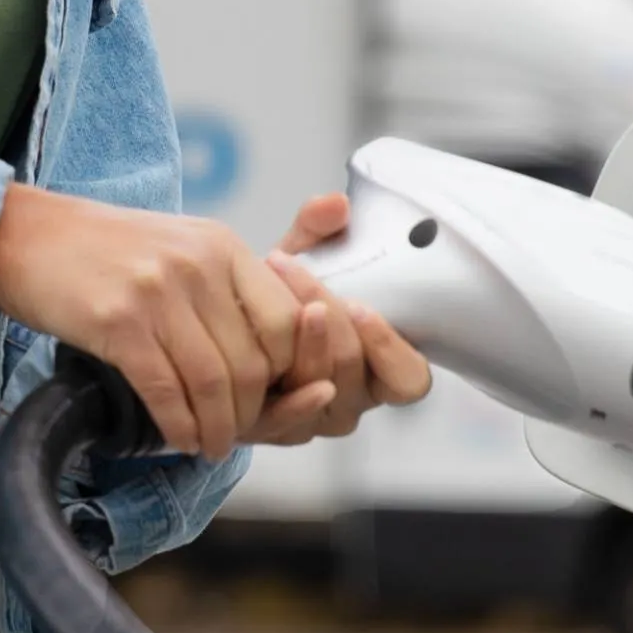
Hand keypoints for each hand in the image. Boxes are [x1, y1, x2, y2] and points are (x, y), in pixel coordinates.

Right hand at [0, 185, 302, 460]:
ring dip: (219, 429)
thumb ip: (225, 286)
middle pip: (252, 361)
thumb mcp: (179, 246)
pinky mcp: (117, 323)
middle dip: (252, 412)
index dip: (287, 372)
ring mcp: (158, 293)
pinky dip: (180, 426)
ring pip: (213, 383)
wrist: (22, 234)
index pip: (285, 321)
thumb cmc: (101, 249)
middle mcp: (198, 265)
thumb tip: (268, 352)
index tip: (273, 397)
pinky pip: (166, 390)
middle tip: (240, 435)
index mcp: (222, 246)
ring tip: (212, 447)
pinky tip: (180, 439)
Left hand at [241, 193, 435, 447]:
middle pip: (359, 376)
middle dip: (333, 324)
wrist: (223, 316)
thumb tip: (336, 204)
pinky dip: (285, 389)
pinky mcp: (273, 428)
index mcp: (378, 367)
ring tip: (279, 289)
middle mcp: (352, 398)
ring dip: (304, 342)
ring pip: (324, 390)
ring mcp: (313, 418)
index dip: (392, 351)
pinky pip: (287, 419)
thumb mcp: (301, 257)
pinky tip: (270, 351)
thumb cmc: (276, 294)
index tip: (365, 308)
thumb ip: (317, 231)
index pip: (409, 380)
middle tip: (302, 278)